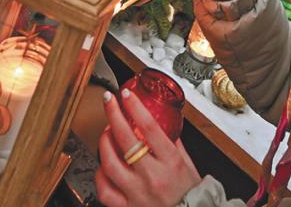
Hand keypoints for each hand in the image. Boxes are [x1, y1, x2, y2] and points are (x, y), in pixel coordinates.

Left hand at [96, 89, 199, 206]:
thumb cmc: (190, 194)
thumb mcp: (188, 165)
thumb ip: (174, 143)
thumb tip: (163, 123)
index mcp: (170, 162)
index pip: (150, 127)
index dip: (135, 107)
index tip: (127, 95)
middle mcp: (152, 177)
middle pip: (126, 139)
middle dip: (113, 114)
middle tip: (109, 102)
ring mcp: (137, 193)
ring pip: (109, 163)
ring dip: (104, 143)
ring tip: (105, 132)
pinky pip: (104, 189)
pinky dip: (100, 174)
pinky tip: (103, 165)